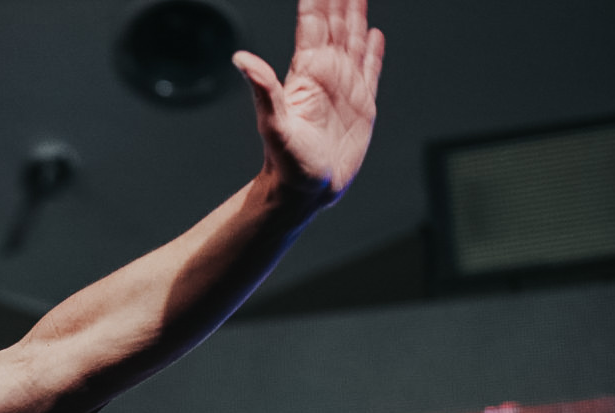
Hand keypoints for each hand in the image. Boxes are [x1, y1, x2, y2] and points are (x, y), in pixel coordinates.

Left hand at [233, 0, 384, 203]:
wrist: (305, 191)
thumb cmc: (286, 163)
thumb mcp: (273, 124)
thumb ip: (262, 88)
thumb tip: (239, 58)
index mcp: (307, 75)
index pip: (313, 27)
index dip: (318, 1)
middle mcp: (326, 77)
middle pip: (335, 26)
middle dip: (340, 0)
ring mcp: (344, 89)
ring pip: (353, 42)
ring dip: (356, 17)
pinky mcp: (362, 106)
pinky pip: (370, 71)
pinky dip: (374, 52)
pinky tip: (375, 35)